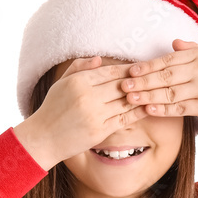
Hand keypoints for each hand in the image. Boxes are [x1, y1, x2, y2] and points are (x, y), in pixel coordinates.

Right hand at [14, 57, 149, 169]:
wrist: (43, 139)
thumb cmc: (52, 110)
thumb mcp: (61, 83)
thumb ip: (80, 67)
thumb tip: (100, 59)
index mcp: (79, 81)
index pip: (111, 70)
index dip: (128, 68)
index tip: (140, 66)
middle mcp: (88, 96)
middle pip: (121, 84)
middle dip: (139, 80)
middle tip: (154, 76)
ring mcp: (95, 114)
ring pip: (125, 100)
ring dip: (141, 95)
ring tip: (154, 90)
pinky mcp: (100, 131)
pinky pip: (124, 118)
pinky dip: (138, 112)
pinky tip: (147, 107)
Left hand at [120, 39, 197, 140]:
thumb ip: (190, 51)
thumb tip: (173, 43)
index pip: (168, 60)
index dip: (148, 66)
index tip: (130, 70)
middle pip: (166, 75)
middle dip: (143, 81)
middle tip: (124, 85)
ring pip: (170, 92)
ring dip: (148, 96)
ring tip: (130, 98)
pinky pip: (179, 108)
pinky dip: (162, 109)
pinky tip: (148, 109)